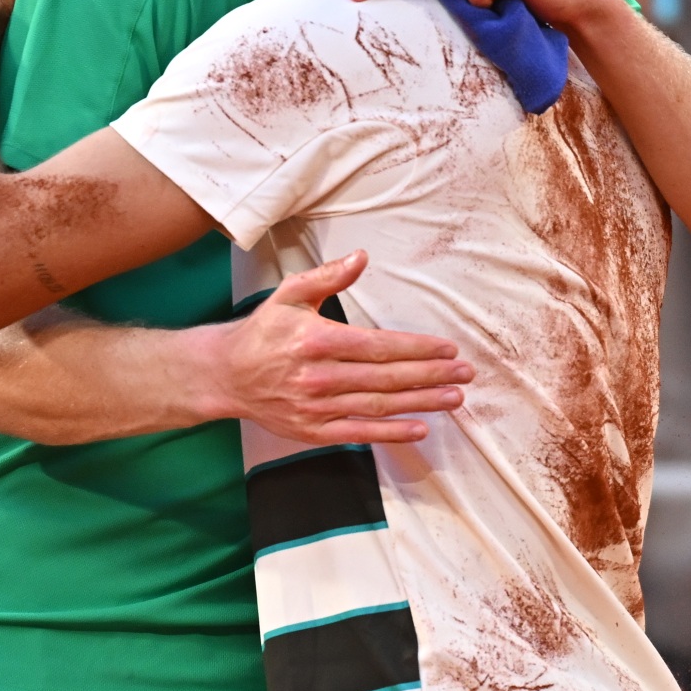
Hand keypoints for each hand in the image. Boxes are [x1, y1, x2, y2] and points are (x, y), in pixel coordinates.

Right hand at [190, 251, 470, 445]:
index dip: (417, 349)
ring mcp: (315, 408)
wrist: (226, 375)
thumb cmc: (263, 331)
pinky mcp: (313, 431)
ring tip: (454, 398)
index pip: (378, 346)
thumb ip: (328, 277)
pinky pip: (359, 433)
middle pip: (385, 378)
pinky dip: (391, 433)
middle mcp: (317, 376)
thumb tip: (362, 256)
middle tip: (464, 373)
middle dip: (430, 375)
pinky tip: (420, 428)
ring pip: (378, 406)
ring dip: (421, 403)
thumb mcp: (290, 294)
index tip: (447, 349)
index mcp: (316, 340)